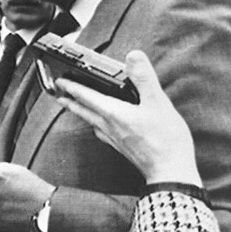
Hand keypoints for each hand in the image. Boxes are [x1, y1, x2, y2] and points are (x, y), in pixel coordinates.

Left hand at [53, 50, 200, 184]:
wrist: (171, 174)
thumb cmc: (166, 142)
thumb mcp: (158, 103)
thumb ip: (144, 79)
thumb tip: (133, 57)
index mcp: (113, 113)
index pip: (86, 96)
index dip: (72, 86)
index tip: (59, 81)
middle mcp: (109, 127)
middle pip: (84, 110)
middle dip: (70, 101)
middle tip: (59, 95)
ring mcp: (115, 139)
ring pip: (91, 122)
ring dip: (82, 113)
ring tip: (76, 108)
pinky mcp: (122, 148)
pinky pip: (102, 133)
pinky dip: (97, 126)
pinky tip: (102, 128)